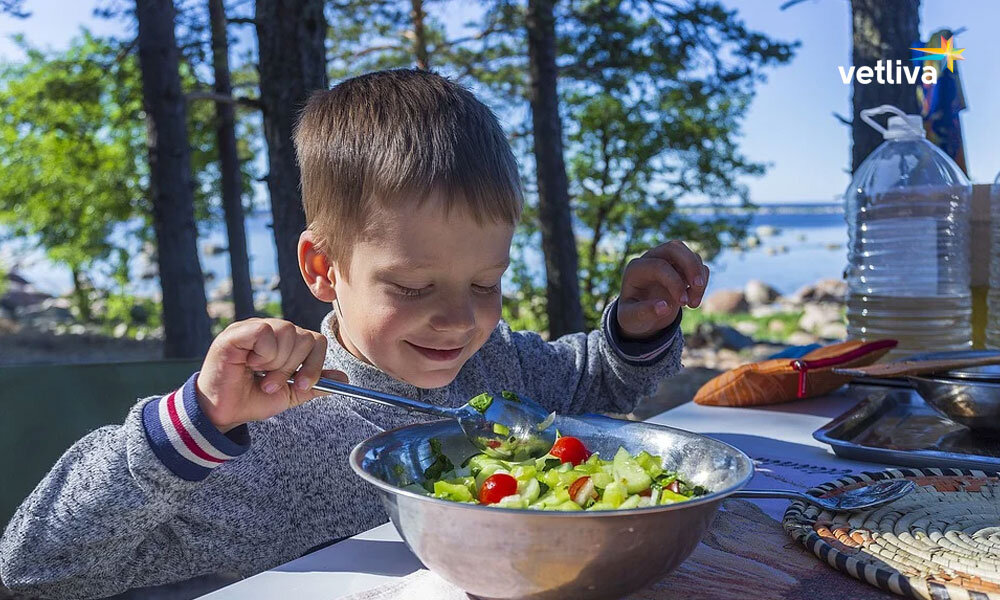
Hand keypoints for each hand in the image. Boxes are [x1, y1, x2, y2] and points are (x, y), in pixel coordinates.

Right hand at [196, 318, 347, 432]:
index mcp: (286, 343)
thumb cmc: (252, 400)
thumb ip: (315, 383)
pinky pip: (265, 333)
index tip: (302, 384)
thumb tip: (344, 379)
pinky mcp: (237, 332)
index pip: (317, 341)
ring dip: (276, 363)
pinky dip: (262, 354)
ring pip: (288, 332)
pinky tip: (248, 363)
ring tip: (260, 376)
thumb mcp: (290, 394)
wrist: (224, 413)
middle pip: (305, 337)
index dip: (314, 364)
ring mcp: (254, 328)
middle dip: (292, 368)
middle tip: (271, 384)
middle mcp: (272, 331)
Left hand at [616, 240, 709, 338]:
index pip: (659, 266)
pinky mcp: (680, 267)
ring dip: (699, 277)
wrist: (640, 315)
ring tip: (694, 304)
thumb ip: (644, 313)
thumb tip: (665, 307)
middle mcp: (651, 259)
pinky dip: (703, 281)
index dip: (674, 282)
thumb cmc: (633, 316)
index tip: (683, 303)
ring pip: (690, 255)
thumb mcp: (631, 319)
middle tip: (697, 286)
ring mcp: (667, 261)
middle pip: (674, 247)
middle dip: (691, 266)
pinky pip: (698, 265)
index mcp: (636, 268)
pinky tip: (693, 301)